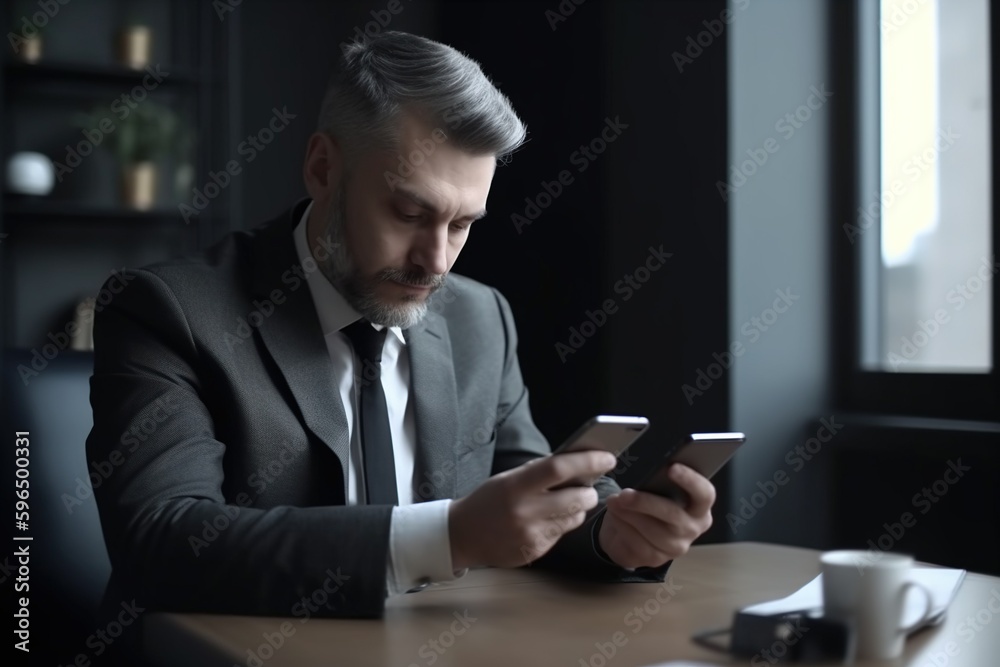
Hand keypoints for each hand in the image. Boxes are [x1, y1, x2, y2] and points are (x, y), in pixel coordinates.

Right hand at [448, 451, 616, 569]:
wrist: (463, 535)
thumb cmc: (488, 501)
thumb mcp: (508, 478)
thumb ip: (538, 473)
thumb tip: (575, 462)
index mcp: (516, 486)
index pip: (559, 468)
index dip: (588, 461)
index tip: (607, 457)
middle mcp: (525, 511)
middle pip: (577, 498)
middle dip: (590, 490)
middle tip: (590, 485)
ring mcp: (531, 534)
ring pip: (575, 518)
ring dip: (579, 508)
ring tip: (567, 502)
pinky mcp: (536, 551)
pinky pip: (562, 534)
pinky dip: (562, 524)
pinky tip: (547, 520)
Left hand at [597, 463, 715, 568]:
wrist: (632, 532)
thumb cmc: (649, 504)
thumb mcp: (656, 491)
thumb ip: (658, 484)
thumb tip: (646, 474)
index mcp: (700, 506)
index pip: (705, 494)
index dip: (691, 481)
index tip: (672, 468)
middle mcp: (693, 528)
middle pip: (673, 514)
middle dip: (645, 502)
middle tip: (624, 494)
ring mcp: (677, 547)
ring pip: (652, 530)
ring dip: (628, 514)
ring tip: (613, 502)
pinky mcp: (657, 559)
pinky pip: (638, 542)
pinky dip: (622, 526)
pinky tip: (615, 516)